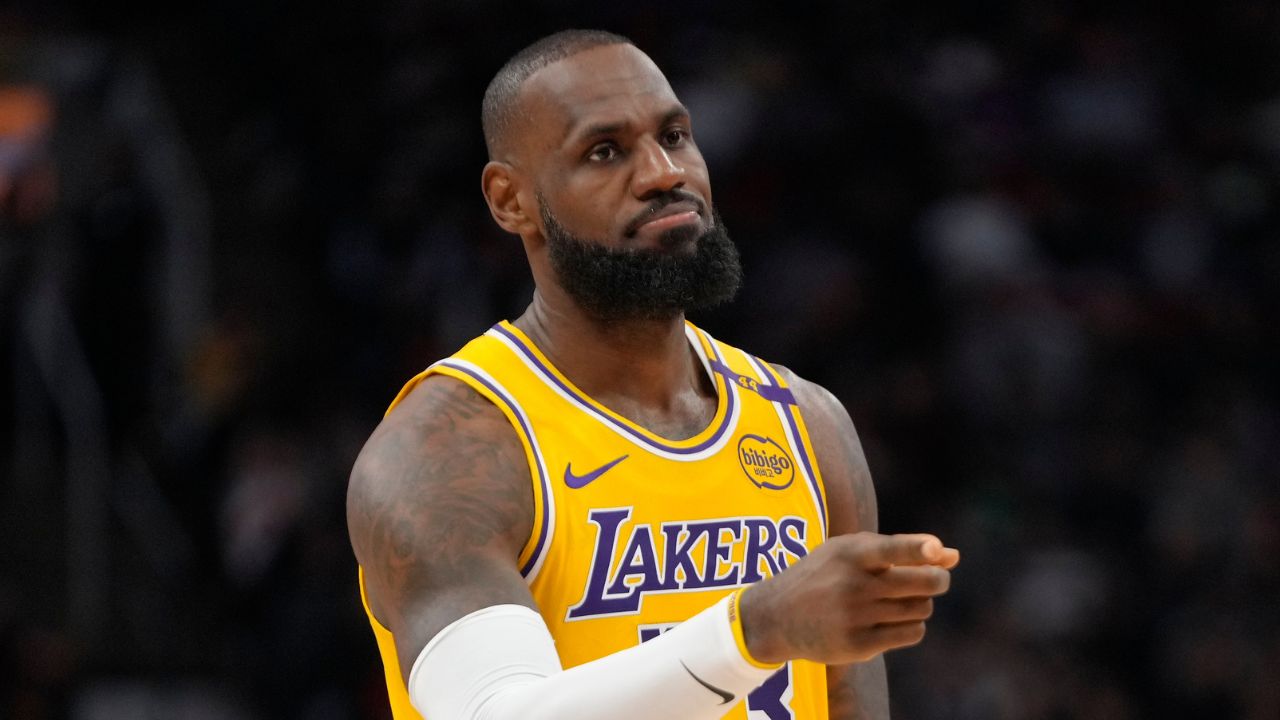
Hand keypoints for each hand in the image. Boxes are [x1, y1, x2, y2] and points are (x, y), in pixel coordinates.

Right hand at [740, 532, 958, 664]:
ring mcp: (855, 617)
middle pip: (923, 583)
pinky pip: (911, 633)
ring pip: (921, 609)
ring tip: (903, 600)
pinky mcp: (858, 645)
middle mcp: (853, 585)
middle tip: (935, 578)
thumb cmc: (825, 574)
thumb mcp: (852, 552)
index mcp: (850, 553)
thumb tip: (954, 555)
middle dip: (938, 579)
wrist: (777, 615)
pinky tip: (894, 620)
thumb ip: (902, 549)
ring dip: (921, 603)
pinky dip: (912, 625)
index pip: (891, 550)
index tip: (937, 550)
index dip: (918, 549)